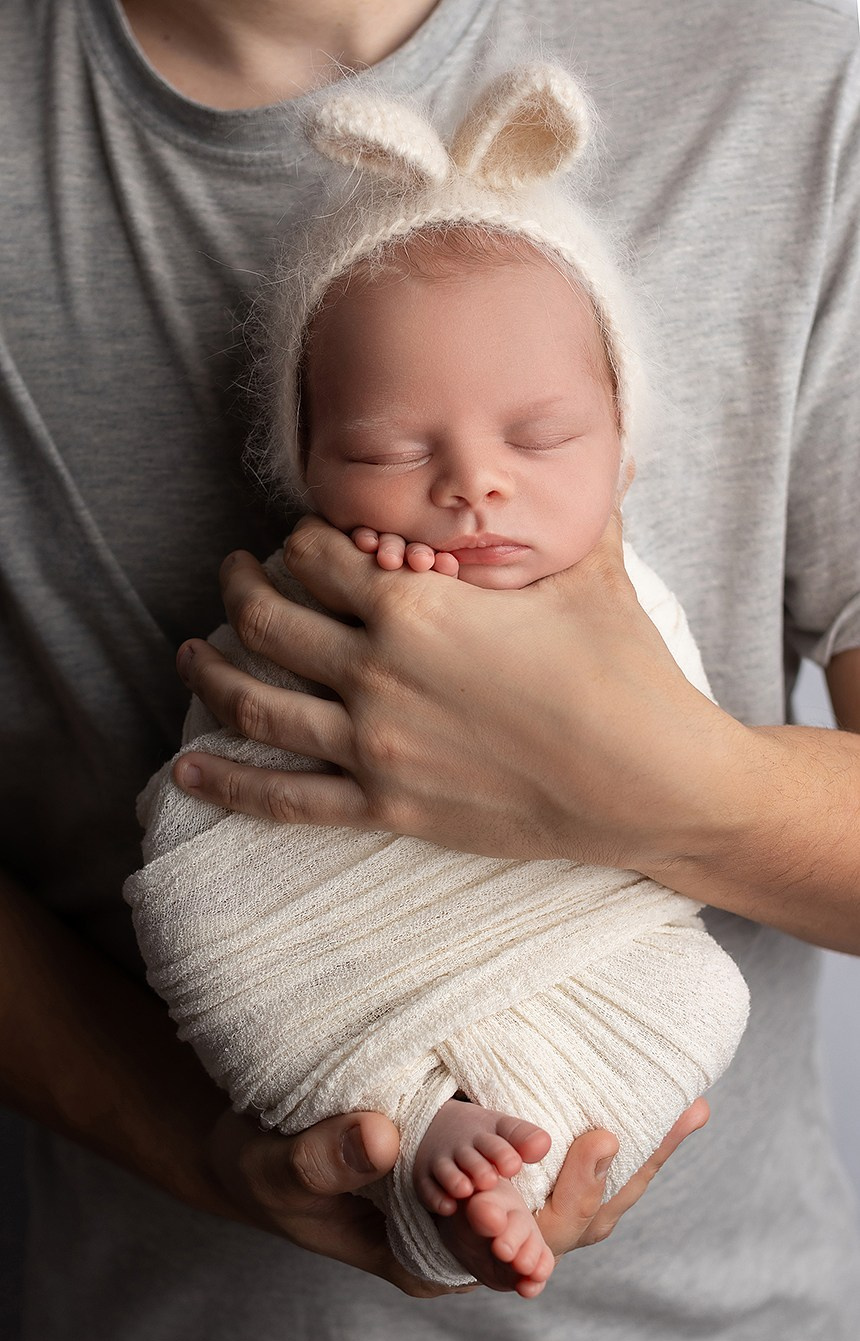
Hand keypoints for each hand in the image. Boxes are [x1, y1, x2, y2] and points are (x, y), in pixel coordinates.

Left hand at [174, 511, 744, 874]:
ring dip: (209, 673)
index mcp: (417, 603)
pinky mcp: (387, 806)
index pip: (316, 553)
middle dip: (239, 588)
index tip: (300, 539)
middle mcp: (377, 669)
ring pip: (256, 703)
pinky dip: (228, 786)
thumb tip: (596, 460)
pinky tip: (185, 771)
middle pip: (268, 618)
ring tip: (188, 655)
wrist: (648, 780)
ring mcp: (375, 743)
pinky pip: (285, 799)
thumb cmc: (624, 670)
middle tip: (233, 574)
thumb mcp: (592, 571)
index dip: (298, 538)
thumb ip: (566, 515)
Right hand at [208, 1098, 706, 1296]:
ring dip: (625, 1167)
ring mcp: (484, 1207)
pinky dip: (607, 1141)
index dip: (527, 1220)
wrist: (263, 1153)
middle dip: (591, 1188)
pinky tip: (656, 1103)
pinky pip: (560, 1165)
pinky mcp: (492, 1168)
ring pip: (571, 1202)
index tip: (544, 1158)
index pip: (498, 1254)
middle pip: (552, 1232)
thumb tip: (382, 1138)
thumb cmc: (263, 1168)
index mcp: (424, 1255)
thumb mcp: (278, 1165)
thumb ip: (325, 1157)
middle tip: (617, 1133)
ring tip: (683, 1114)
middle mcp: (468, 1240)